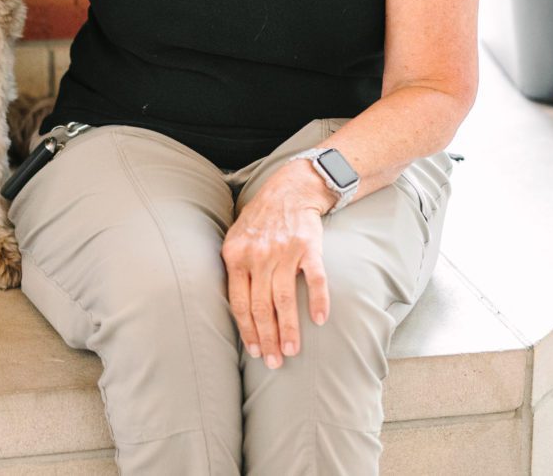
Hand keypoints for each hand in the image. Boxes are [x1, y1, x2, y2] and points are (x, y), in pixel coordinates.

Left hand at [221, 161, 332, 368]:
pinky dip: (317, 300)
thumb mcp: (235, 239)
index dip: (247, 330)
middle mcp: (258, 256)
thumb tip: (234, 309)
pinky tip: (319, 320)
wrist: (289, 189)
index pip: (239, 303)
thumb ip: (234, 269)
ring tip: (292, 350)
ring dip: (289, 329)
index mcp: (235, 256)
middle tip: (275, 362)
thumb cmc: (260, 220)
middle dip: (268, 338)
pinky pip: (314, 278)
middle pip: (261, 306)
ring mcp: (283, 251)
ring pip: (284, 298)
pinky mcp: (308, 247)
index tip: (255, 352)